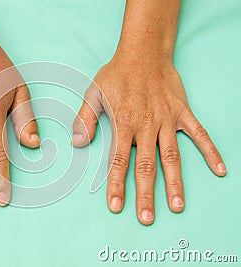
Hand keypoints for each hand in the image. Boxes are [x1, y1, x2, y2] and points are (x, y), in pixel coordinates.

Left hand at [72, 54, 225, 224]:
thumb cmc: (117, 74)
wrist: (143, 52)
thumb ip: (85, 119)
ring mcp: (167, 120)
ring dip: (174, 182)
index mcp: (123, 124)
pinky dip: (209, 151)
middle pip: (145, 166)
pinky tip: (219, 170)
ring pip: (171, 156)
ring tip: (176, 206)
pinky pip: (199, 134)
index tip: (116, 207)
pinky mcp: (182, 112)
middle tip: (146, 218)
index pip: (118, 161)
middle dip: (145, 194)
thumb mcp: (93, 93)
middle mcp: (146, 126)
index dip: (116, 185)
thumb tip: (77, 143)